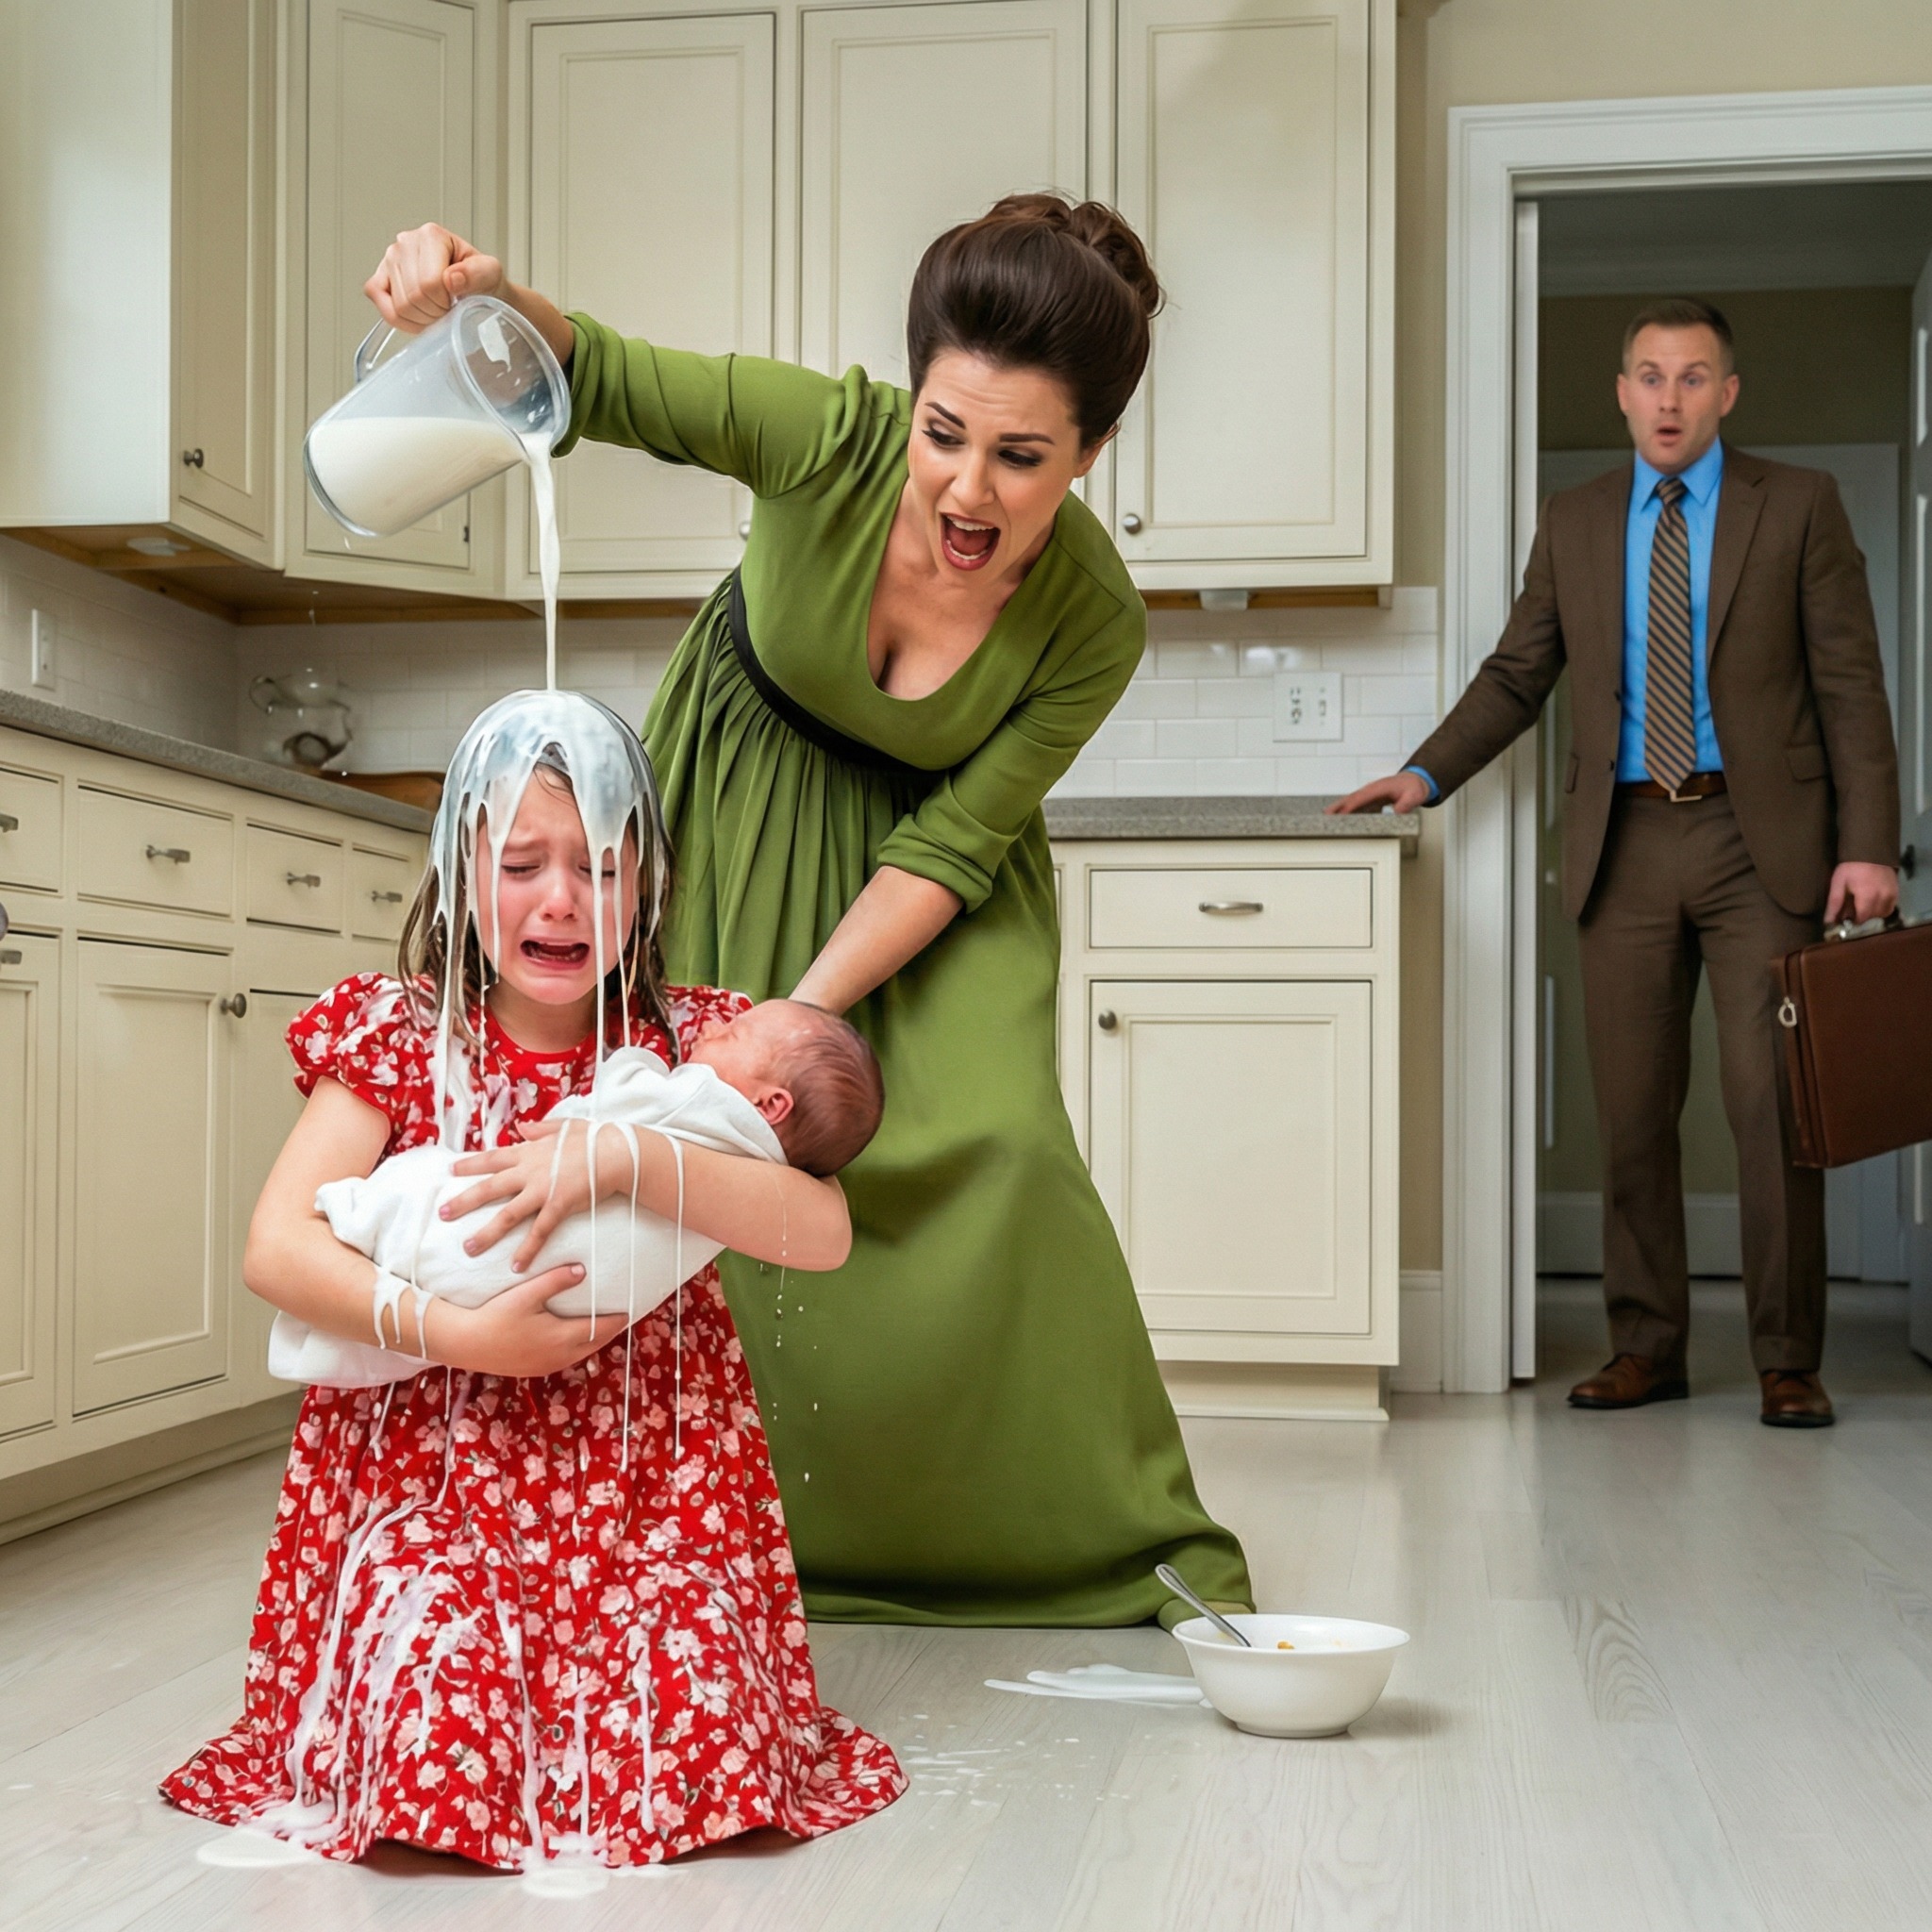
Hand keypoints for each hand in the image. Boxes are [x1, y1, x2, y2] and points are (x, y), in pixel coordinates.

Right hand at [365, 223, 503, 332]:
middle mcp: (406, 242)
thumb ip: (477, 274)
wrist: (476, 288)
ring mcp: (389, 258)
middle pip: (413, 296)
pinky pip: (377, 300)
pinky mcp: (379, 276)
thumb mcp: (490, 274)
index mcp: (431, 235)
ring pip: (398, 306)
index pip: (430, 283)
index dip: (445, 302)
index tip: (456, 301)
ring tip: (435, 310)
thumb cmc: (480, 281)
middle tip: (446, 309)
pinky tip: (416, 315)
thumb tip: (452, 278)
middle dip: (433, 313)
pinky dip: (398, 318)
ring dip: (420, 318)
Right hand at [422, 1266, 610, 1376]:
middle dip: (609, 1330)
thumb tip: (582, 1270)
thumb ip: (555, 1281)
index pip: (600, 1328)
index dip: (618, 1319)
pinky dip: (576, 1347)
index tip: (631, 1309)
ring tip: (601, 1324)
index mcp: (562, 1338)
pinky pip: (565, 1358)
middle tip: (621, 1315)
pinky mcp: (534, 1370)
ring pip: (581, 1353)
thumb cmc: (494, 1316)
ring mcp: (546, 1366)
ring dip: (593, 1339)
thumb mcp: (526, 1294)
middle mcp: (559, 1356)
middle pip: (595, 1343)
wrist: (464, 1343)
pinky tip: (571, 1336)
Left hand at [443, 1119, 622, 1272]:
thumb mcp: (563, 1126)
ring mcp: (542, 1190)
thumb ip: (539, 1128)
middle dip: (464, 1201)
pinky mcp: (558, 1206)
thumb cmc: (594, 1137)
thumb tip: (521, 1127)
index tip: (451, 1171)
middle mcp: (530, 1171)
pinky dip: (526, 1251)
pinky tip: (515, 1267)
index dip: (471, 1165)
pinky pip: (538, 1233)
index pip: (493, 1158)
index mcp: (530, 1151)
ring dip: (487, 1233)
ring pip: (507, 1215)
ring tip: (468, 1248)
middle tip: (443, 1214)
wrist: (616, 1152)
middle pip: (489, 1188)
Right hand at [1327, 771, 1431, 816]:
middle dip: (1337, 806)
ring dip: (1339, 808)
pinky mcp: (1371, 799)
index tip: (1341, 814)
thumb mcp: (1414, 796)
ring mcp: (1370, 794)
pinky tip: (1340, 818)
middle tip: (1325, 815)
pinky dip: (1347, 810)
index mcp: (1380, 788)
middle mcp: (1372, 790)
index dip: (1350, 806)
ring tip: (1327, 818)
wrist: (1416, 780)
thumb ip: (1405, 805)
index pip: (1361, 798)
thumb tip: (1396, 813)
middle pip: (1351, 798)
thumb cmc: (1414, 787)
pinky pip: (1356, 804)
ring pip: (1351, 801)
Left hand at [1825, 861, 1898, 925]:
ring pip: (1882, 913)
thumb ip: (1834, 904)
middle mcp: (1883, 897)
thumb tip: (1828, 922)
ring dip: (1872, 913)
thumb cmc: (1851, 868)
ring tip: (1863, 903)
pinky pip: (1890, 907)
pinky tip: (1873, 900)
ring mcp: (1892, 894)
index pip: (1862, 918)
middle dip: (1861, 915)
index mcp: (1868, 896)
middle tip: (1853, 906)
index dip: (1853, 920)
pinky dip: (1882, 907)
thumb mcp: (1838, 883)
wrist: (1869, 851)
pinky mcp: (1897, 890)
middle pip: (1872, 916)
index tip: (1846, 916)